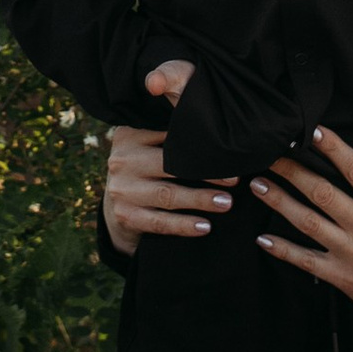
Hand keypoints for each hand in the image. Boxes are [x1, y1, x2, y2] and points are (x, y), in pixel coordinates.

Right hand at [99, 64, 228, 256]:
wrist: (117, 205)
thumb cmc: (146, 168)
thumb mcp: (149, 145)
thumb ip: (171, 133)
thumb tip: (216, 124)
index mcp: (129, 137)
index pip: (168, 139)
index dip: (199, 147)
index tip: (227, 152)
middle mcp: (121, 161)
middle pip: (169, 167)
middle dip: (206, 174)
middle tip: (235, 180)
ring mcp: (121, 190)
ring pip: (168, 196)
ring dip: (200, 200)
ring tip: (226, 203)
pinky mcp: (125, 216)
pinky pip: (160, 222)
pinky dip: (183, 225)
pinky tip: (204, 227)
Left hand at [251, 127, 352, 333]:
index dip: (333, 148)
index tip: (313, 131)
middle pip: (321, 191)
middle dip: (292, 170)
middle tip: (269, 153)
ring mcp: (351, 253)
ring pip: (307, 221)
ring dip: (279, 202)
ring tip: (257, 185)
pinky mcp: (342, 277)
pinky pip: (306, 261)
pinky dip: (283, 251)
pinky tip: (263, 240)